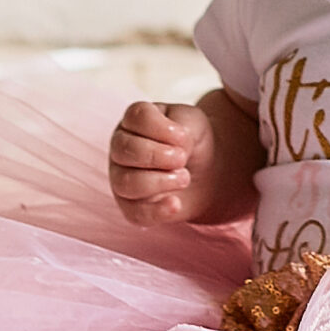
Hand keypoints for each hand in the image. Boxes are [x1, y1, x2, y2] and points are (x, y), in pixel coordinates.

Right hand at [109, 100, 219, 224]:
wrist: (208, 171)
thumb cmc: (193, 141)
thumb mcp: (194, 124)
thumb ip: (183, 128)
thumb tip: (175, 149)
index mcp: (134, 121)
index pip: (136, 117)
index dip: (161, 127)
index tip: (183, 136)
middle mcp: (121, 148)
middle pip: (125, 150)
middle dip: (158, 155)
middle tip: (183, 158)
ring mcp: (122, 179)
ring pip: (127, 183)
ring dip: (160, 181)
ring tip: (184, 178)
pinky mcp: (132, 207)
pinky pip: (136, 213)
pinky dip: (157, 210)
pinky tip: (176, 204)